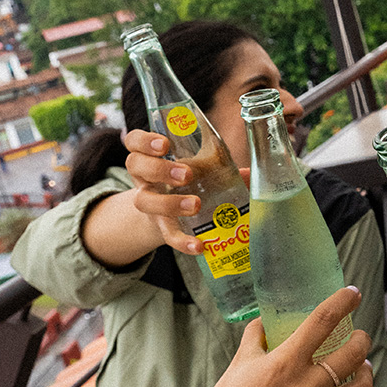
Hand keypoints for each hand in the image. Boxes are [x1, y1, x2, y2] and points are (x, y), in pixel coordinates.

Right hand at [123, 129, 251, 254]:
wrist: (174, 215)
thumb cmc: (189, 182)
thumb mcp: (202, 169)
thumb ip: (222, 166)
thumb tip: (252, 173)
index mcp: (152, 156)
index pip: (135, 141)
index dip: (144, 141)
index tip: (165, 144)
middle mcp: (144, 178)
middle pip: (135, 166)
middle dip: (160, 169)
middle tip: (187, 174)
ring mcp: (149, 203)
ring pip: (144, 201)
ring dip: (169, 203)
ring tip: (195, 205)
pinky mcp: (161, 227)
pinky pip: (167, 235)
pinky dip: (182, 241)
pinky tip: (199, 245)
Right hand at [183, 286, 373, 386]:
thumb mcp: (240, 361)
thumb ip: (257, 335)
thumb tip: (266, 318)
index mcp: (285, 362)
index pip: (323, 321)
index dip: (343, 301)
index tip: (353, 293)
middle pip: (353, 354)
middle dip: (361, 340)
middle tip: (359, 338)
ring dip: (366, 374)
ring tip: (362, 369)